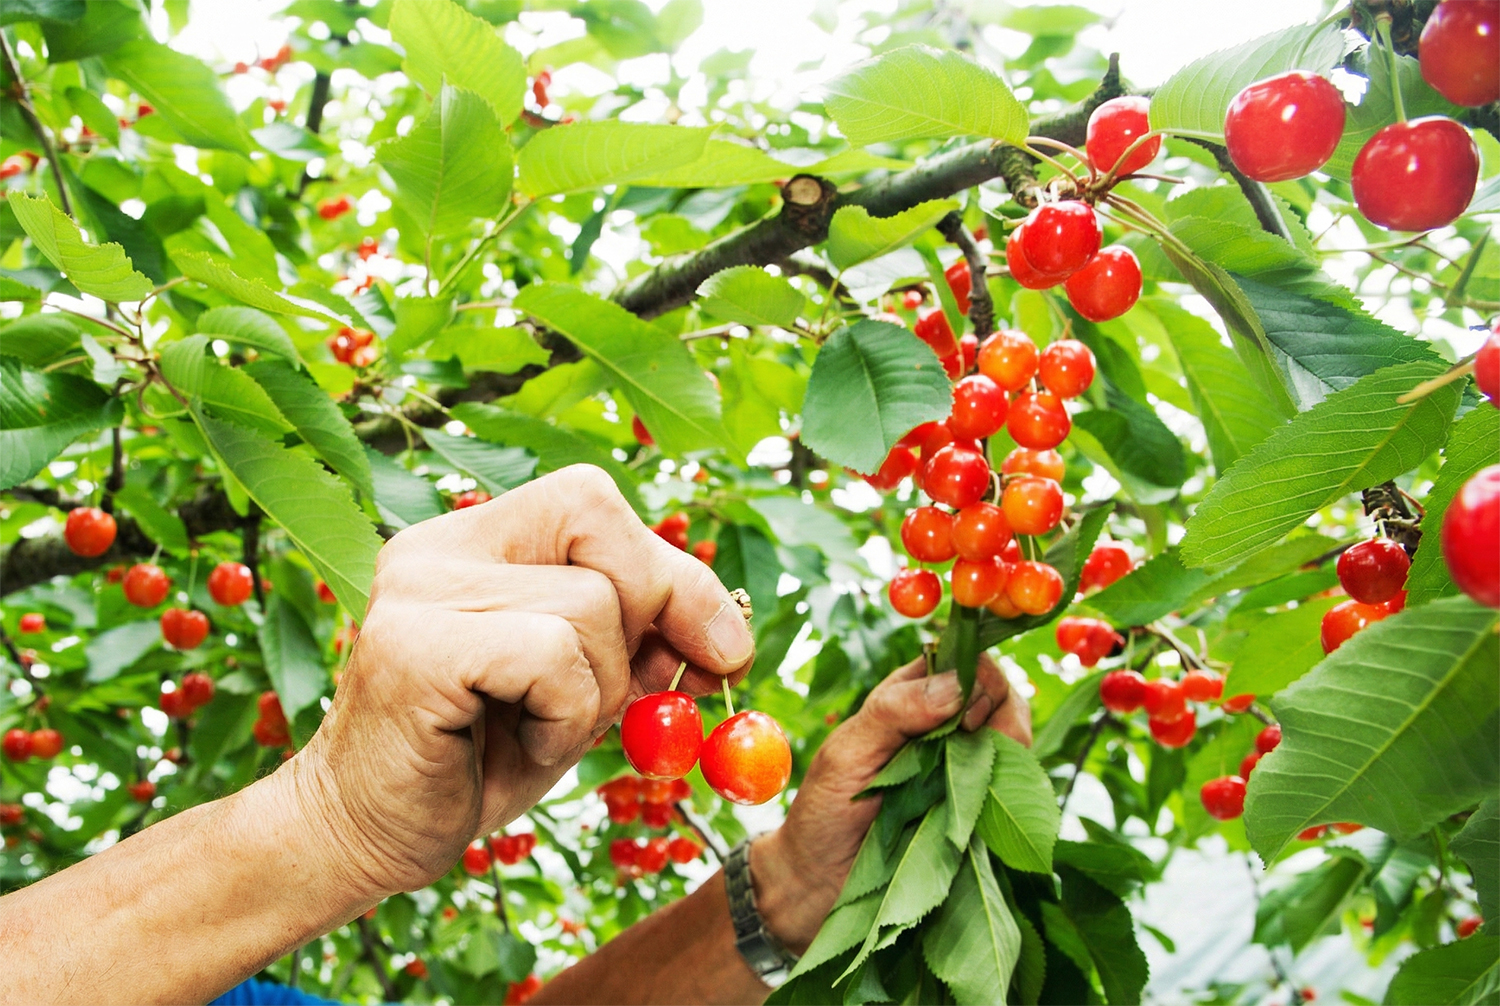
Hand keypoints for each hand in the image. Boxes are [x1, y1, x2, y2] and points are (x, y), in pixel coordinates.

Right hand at [289, 465, 755, 901]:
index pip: (594, 498)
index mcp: (478, 539)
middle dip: (653, 614)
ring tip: (537, 731)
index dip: (670, 568)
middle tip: (639, 697)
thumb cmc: (479, 759)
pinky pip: (550, 656)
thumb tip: (729, 631)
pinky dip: (564, 717)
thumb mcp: (584, 688)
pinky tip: (517, 748)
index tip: (718, 647)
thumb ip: (642, 641)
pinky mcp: (412, 647)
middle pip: (601, 524)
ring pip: (589, 605)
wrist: (365, 836)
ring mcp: (419, 590)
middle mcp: (441, 547)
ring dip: (597, 694)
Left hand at [751, 654, 1029, 953]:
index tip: (964, 714)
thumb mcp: (848, 752)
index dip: (976, 678)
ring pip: (1015, 739)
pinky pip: (1014, 787)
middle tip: (971, 741)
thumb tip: (956, 686)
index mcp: (909, 698)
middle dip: (999, 714)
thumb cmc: (824, 811)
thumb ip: (895, 711)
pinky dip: (1011, 790)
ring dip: (1007, 752)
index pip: (963, 662)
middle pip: (1000, 696)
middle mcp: (943, 726)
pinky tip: (984, 806)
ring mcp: (964, 767)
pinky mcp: (977, 807)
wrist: (822, 884)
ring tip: (974, 780)